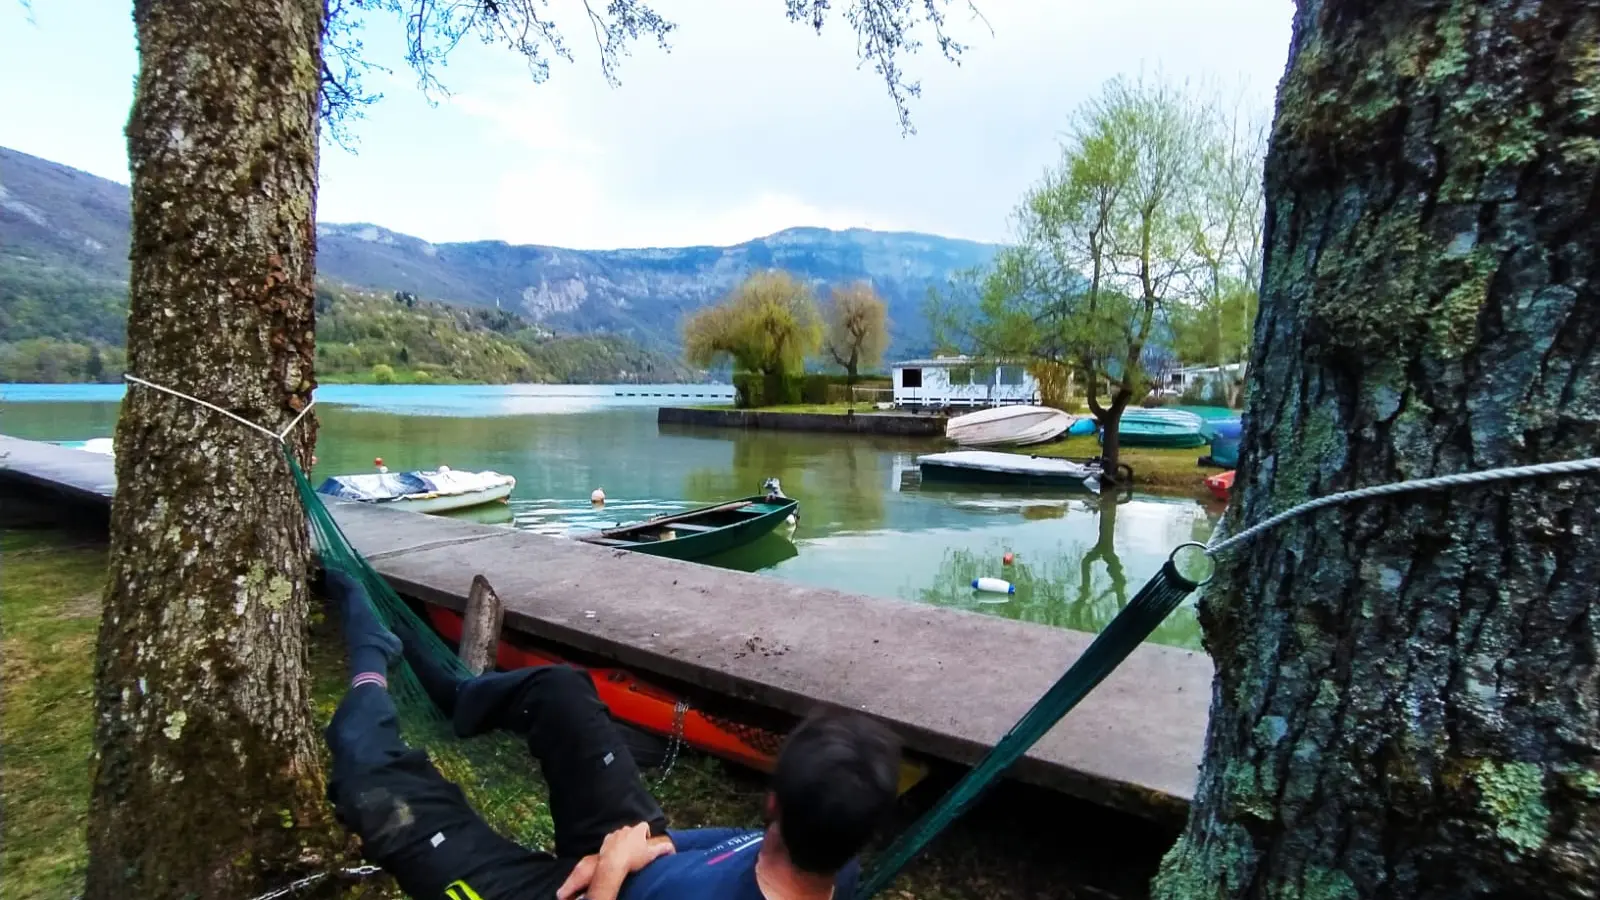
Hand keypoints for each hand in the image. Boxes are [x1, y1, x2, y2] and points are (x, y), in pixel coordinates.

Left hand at [555, 823, 674, 899]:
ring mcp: (615, 834)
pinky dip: (614, 844)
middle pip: (632, 829)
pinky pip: (611, 840)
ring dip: (624, 840)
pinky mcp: (606, 841)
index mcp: (637, 830)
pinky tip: (615, 853)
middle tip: (637, 849)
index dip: (646, 832)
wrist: (613, 865)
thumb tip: (672, 848)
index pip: (644, 825)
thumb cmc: (633, 859)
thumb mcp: (651, 854)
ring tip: (626, 852)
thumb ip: (662, 849)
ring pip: (621, 834)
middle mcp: (626, 829)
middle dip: (635, 837)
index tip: (646, 841)